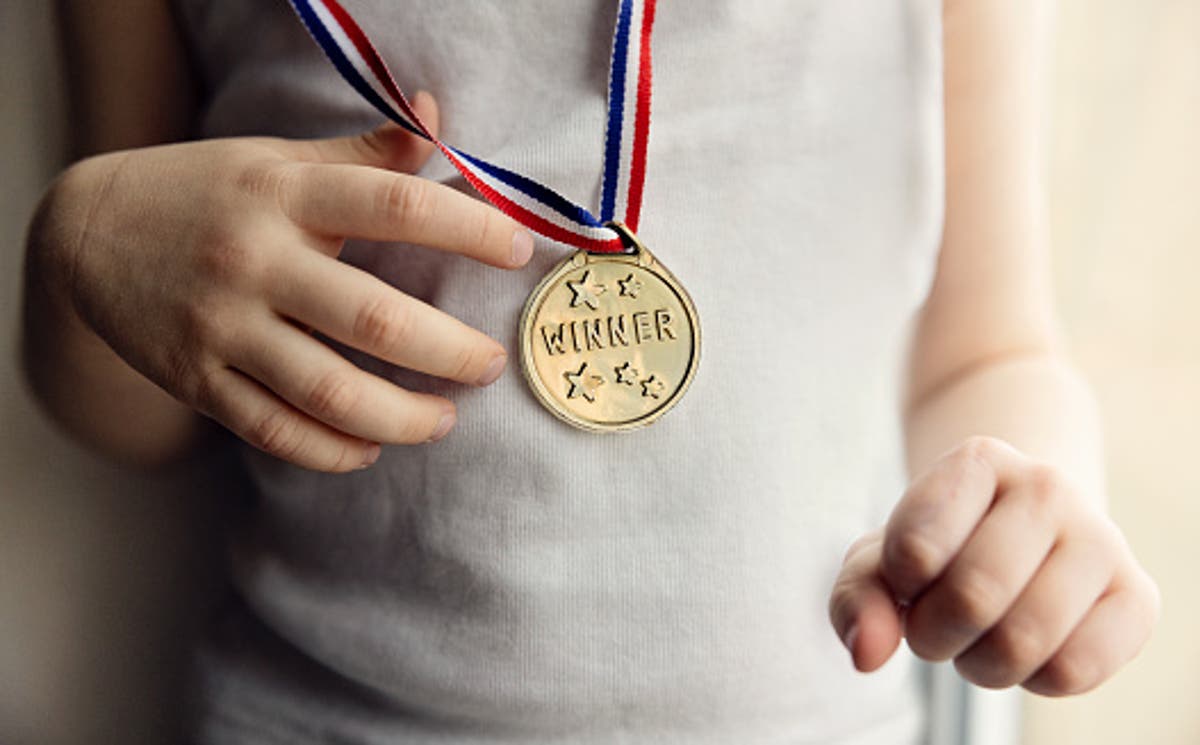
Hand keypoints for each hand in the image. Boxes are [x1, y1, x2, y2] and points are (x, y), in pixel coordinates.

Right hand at [31, 92, 533, 471]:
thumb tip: (435, 114)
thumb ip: (362, 151)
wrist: (87, 234)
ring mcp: (222, 327)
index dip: (468, 227)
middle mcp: (254, 261)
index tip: (519, 251)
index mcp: (284, 194)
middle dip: (449, 352)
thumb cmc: (209, 193)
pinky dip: (332, 451)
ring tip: (445, 421)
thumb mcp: (279, 159)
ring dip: (402, 419)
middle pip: (373, 320)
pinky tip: (370, 448)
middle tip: (490, 364)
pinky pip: (275, 431)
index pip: (393, 205)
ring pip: (329, 393)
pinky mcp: (196, 380)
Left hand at [829, 436, 1158, 695]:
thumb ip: (857, 601)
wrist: (1020, 531)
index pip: (916, 549)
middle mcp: (1048, 486)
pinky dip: (1033, 680)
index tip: (909, 577)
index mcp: (978, 459)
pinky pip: (1074, 670)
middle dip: (934, 634)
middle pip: (973, 597)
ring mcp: (1101, 538)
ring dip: (980, 664)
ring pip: (1025, 641)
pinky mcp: (1137, 597)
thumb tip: (867, 654)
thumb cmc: (938, 547)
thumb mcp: (881, 561)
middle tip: (935, 624)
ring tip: (977, 638)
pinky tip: (1028, 649)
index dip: (900, 586)